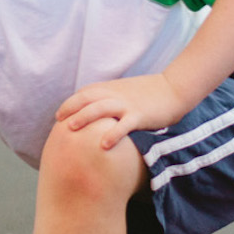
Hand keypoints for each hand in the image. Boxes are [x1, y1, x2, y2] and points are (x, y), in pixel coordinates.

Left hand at [55, 73, 189, 149]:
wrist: (174, 89)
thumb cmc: (150, 94)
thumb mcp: (126, 93)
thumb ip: (110, 99)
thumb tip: (96, 113)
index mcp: (111, 89)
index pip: (84, 94)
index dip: (69, 104)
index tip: (59, 116)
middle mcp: (115, 94)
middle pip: (87, 99)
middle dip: (70, 109)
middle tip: (58, 123)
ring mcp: (127, 104)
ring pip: (100, 108)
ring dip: (84, 117)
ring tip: (71, 129)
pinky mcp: (140, 115)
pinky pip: (124, 125)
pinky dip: (113, 134)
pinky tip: (103, 145)